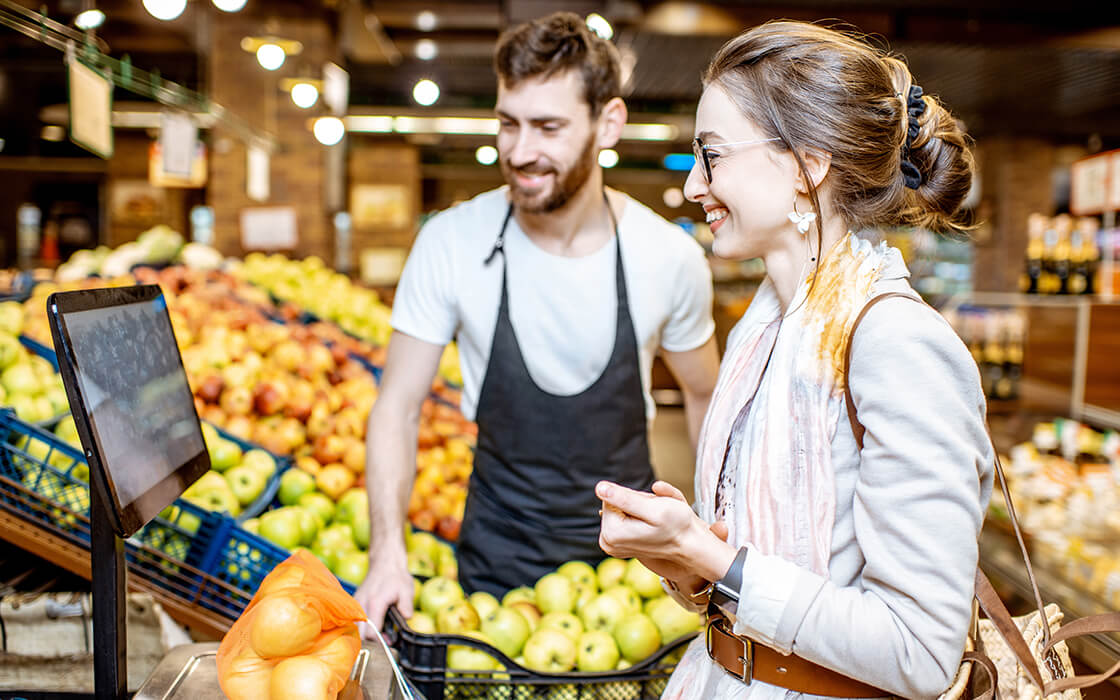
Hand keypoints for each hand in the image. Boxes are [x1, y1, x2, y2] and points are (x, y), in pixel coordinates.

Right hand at [354, 542, 412, 639]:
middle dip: (372, 642)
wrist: (385, 562)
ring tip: (381, 633)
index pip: (371, 634)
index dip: (380, 642)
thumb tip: (406, 619)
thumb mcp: (407, 591)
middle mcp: (361, 605)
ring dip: (366, 635)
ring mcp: (356, 604)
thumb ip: (406, 607)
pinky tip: (374, 625)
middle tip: (386, 640)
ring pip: (354, 629)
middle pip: (360, 635)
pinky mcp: (354, 603)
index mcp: (375, 604)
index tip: (390, 642)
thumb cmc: (396, 577)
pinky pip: (354, 621)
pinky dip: (362, 627)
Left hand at [598, 479, 736, 583]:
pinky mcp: (616, 544)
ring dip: (638, 509)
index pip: (610, 496)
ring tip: (655, 520)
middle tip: (654, 513)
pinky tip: (650, 526)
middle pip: (614, 503)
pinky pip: (623, 518)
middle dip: (634, 502)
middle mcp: (607, 542)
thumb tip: (599, 488)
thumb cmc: (677, 526)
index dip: (633, 497)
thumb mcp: (653, 508)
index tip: (650, 508)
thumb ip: (624, 498)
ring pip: (620, 510)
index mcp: (612, 533)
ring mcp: (611, 545)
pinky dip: (637, 516)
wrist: (690, 545)